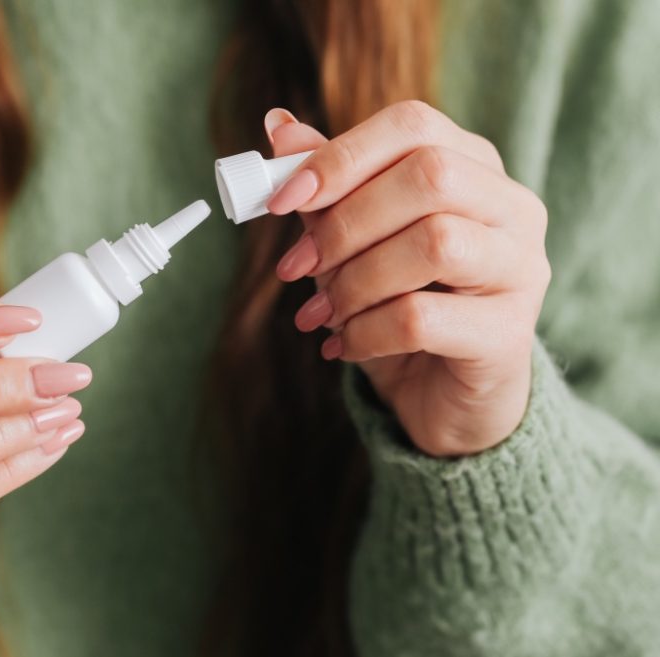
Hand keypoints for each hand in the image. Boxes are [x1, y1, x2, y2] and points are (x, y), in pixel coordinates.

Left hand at [263, 102, 549, 456]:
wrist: (442, 396)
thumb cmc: (398, 304)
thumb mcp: (355, 242)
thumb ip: (328, 185)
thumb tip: (278, 127)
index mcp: (474, 167)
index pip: (414, 124)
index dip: (340, 155)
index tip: (280, 200)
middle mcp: (512, 208)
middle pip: (430, 176)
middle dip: (344, 223)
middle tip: (295, 267)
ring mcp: (521, 269)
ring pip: (434, 244)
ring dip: (354, 281)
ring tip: (322, 313)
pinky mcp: (508, 335)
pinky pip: (422, 319)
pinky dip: (364, 332)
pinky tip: (343, 345)